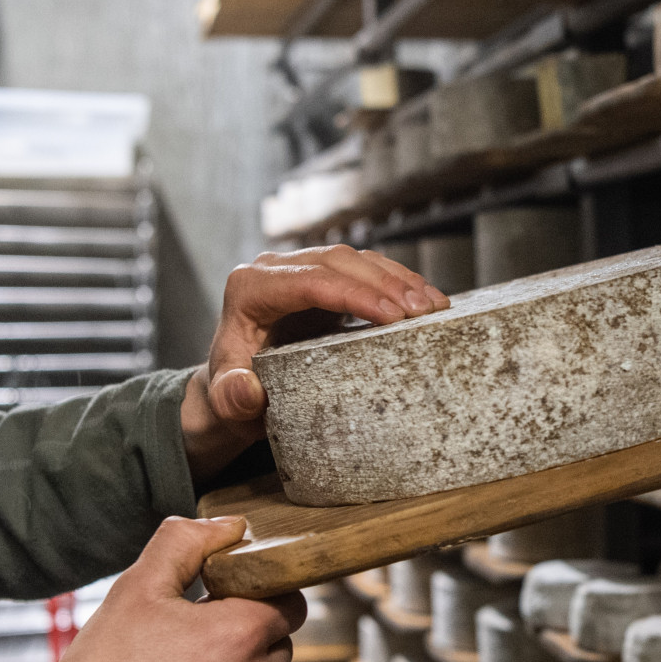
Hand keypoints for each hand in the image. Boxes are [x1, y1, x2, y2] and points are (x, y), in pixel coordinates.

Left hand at [181, 245, 449, 481]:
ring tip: (432, 306)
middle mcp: (274, 269)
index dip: (353, 293)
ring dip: (398, 279)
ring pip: (356, 259)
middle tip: (421, 312)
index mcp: (250, 289)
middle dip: (384, 284)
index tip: (391, 315)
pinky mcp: (324, 278)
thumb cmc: (235, 393)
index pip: (308, 280)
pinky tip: (426, 299)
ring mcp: (302, 268)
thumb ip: (231, 398)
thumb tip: (247, 391)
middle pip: (338, 262)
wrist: (238, 387)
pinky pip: (365, 269)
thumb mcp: (227, 402)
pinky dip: (398, 282)